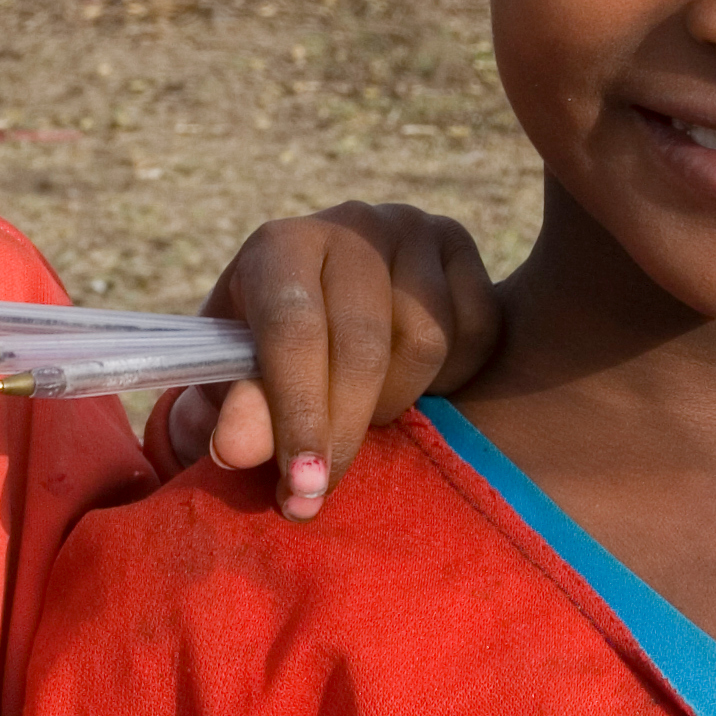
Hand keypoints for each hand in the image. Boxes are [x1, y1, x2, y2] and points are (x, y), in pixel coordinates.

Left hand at [164, 204, 498, 519]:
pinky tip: (414, 382)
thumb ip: (237, 410)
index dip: (298, 413)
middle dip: (343, 431)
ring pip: (426, 342)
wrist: (331, 298)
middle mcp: (349, 225)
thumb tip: (237, 451)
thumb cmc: (270, 347)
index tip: (302, 485)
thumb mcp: (237, 377)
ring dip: (396, 403)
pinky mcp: (460, 245)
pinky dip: (451, 377)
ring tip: (365, 415)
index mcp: (279, 247)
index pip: (293, 330)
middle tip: (322, 490)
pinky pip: (478, 331)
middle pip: (362, 344)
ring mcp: (411, 229)